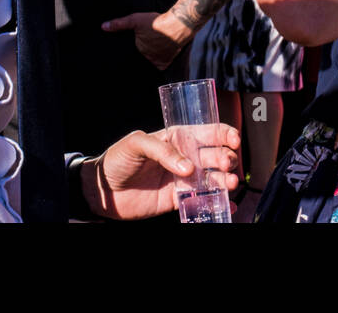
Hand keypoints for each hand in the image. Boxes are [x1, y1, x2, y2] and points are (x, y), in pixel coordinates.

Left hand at [81, 125, 241, 219]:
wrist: (104, 189)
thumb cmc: (118, 159)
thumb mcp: (136, 144)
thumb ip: (162, 150)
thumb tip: (187, 168)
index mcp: (176, 138)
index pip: (205, 132)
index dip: (222, 133)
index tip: (233, 139)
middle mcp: (184, 158)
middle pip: (214, 155)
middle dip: (225, 158)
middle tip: (226, 164)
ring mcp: (183, 179)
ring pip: (212, 179)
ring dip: (225, 180)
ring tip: (230, 184)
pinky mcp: (178, 200)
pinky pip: (202, 201)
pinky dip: (218, 204)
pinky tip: (228, 206)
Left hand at [102, 11, 190, 69]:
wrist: (178, 24)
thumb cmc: (157, 22)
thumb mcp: (135, 19)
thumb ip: (119, 24)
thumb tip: (103, 27)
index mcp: (138, 50)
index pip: (131, 53)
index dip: (132, 49)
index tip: (135, 45)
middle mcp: (147, 58)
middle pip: (141, 57)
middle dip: (141, 52)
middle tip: (145, 44)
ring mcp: (157, 61)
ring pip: (149, 61)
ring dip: (149, 57)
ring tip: (151, 49)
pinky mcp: (166, 62)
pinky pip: (159, 65)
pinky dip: (158, 61)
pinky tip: (158, 54)